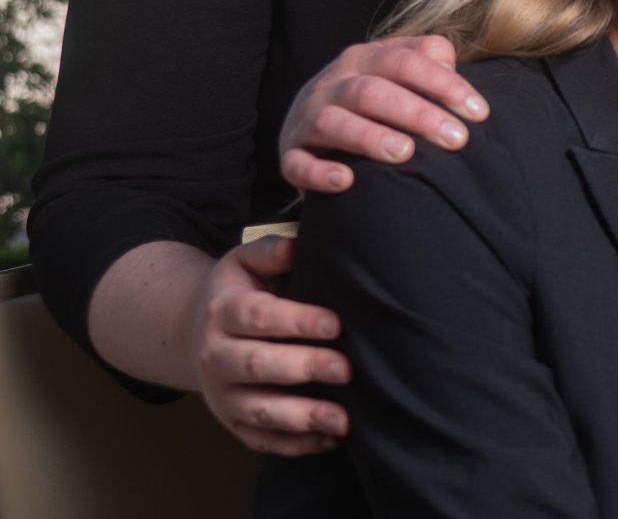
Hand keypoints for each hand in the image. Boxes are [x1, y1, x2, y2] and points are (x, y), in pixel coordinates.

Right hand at [192, 236, 349, 454]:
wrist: (194, 333)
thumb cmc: (238, 292)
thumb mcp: (244, 262)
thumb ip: (270, 251)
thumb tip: (295, 248)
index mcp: (224, 312)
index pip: (258, 317)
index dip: (297, 321)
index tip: (336, 324)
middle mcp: (217, 357)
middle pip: (258, 366)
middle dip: (304, 368)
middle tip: (347, 369)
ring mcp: (222, 395)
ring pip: (259, 411)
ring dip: (303, 417)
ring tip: (346, 419)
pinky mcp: (232, 423)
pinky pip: (261, 440)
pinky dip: (295, 445)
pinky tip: (330, 440)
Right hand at [279, 35, 484, 192]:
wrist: (310, 119)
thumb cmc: (374, 97)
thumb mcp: (399, 71)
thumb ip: (428, 60)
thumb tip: (450, 65)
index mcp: (364, 58)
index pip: (407, 62)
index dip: (445, 85)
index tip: (479, 113)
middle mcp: (332, 83)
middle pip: (373, 92)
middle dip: (418, 114)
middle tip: (456, 139)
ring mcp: (307, 118)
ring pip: (334, 121)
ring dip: (370, 137)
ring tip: (406, 153)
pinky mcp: (290, 154)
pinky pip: (298, 163)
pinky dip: (319, 172)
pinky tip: (347, 180)